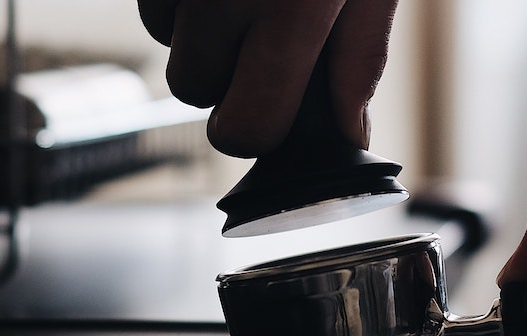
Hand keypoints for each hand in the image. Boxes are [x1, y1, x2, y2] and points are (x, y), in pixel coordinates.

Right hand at [138, 0, 398, 156]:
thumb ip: (361, 56)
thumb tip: (348, 132)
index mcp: (293, 7)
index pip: (245, 126)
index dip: (258, 130)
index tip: (273, 112)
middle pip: (192, 88)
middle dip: (222, 78)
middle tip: (261, 37)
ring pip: (165, 40)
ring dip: (199, 32)